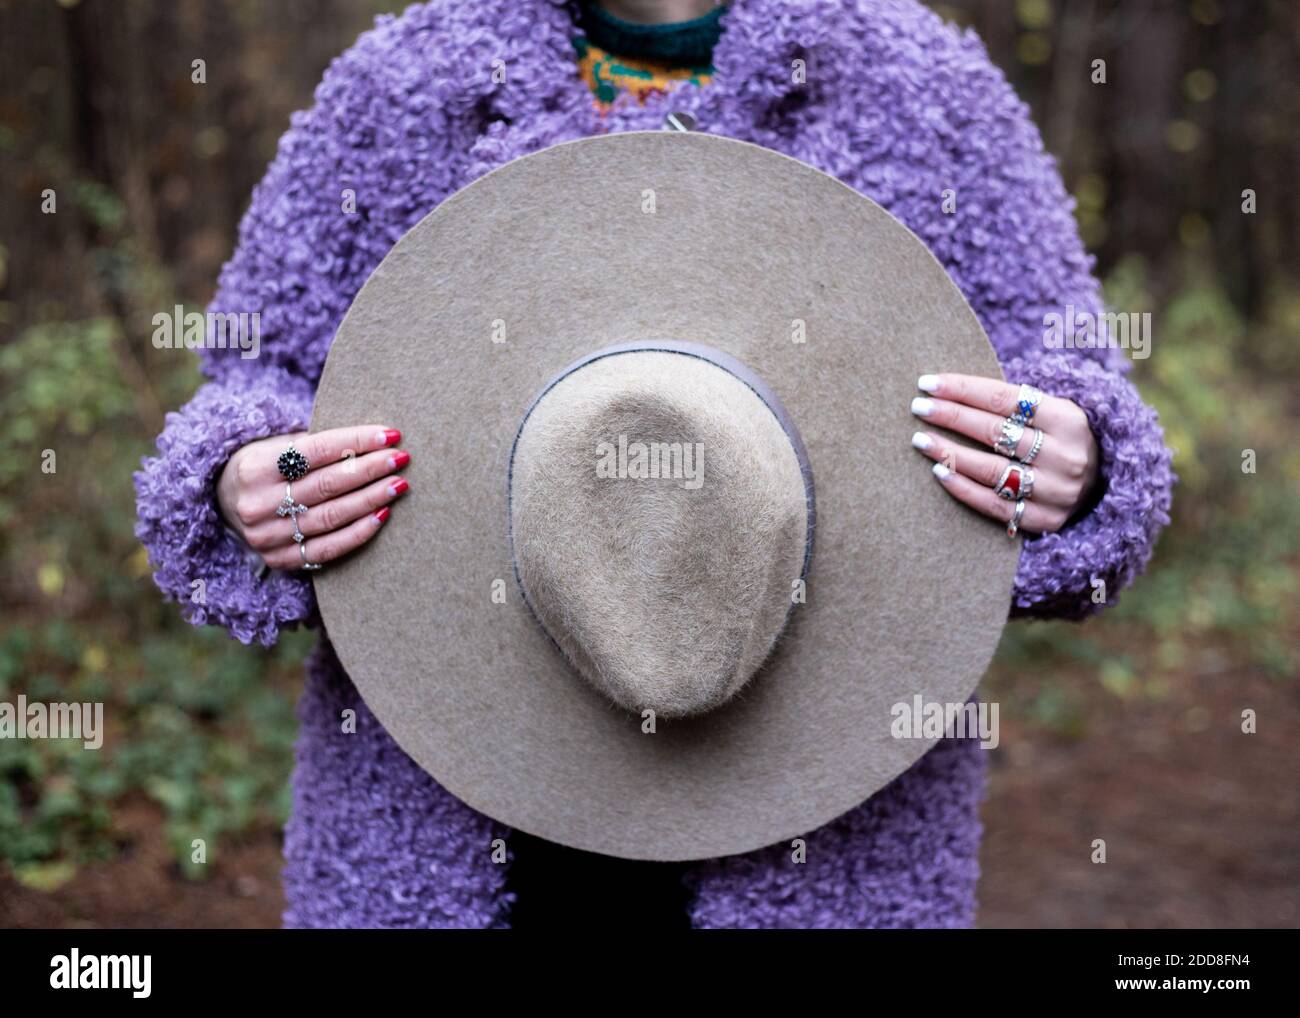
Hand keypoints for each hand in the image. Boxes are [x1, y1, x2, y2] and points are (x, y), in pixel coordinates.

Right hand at [217, 425, 409, 570]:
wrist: (226, 501)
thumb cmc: (267, 467)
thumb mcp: (277, 446)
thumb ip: (315, 446)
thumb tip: (374, 440)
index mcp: (256, 467)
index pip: (315, 450)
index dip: (356, 441)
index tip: (390, 435)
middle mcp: (258, 503)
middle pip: (327, 484)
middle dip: (370, 469)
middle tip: (401, 459)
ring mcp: (268, 536)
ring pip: (331, 517)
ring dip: (372, 499)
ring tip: (399, 484)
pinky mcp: (280, 559)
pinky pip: (328, 548)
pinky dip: (358, 532)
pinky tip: (382, 515)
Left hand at [909, 373, 1098, 534]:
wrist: (1106, 486)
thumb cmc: (1062, 439)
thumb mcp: (1054, 412)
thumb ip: (1015, 402)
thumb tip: (950, 387)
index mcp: (1068, 419)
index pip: (1005, 399)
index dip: (963, 389)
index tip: (928, 384)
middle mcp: (1065, 455)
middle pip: (995, 431)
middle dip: (951, 416)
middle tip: (918, 407)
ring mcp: (1056, 490)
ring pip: (991, 469)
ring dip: (949, 452)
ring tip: (920, 439)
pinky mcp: (1044, 519)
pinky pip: (994, 503)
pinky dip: (963, 487)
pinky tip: (939, 471)